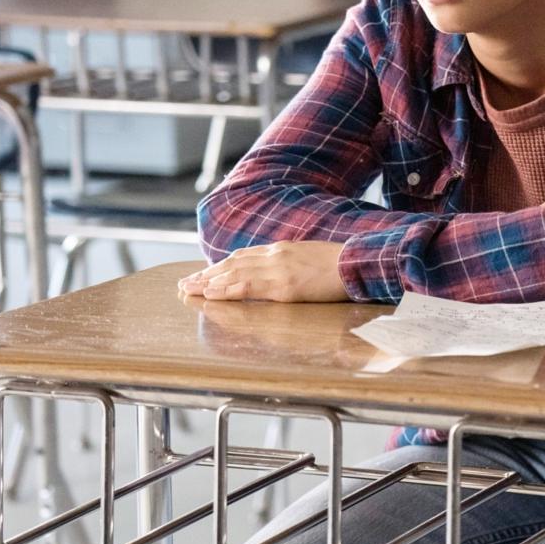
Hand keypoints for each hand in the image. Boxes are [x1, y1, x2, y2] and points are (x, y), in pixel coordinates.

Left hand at [177, 240, 347, 302]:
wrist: (359, 263)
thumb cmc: (341, 264)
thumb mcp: (310, 257)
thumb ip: (291, 262)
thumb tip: (280, 272)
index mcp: (282, 249)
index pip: (243, 256)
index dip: (221, 265)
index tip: (205, 273)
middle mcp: (275, 256)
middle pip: (232, 263)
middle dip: (207, 274)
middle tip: (185, 283)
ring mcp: (278, 270)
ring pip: (233, 274)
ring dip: (208, 283)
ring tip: (188, 290)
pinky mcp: (284, 287)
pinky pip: (248, 287)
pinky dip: (226, 290)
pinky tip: (210, 294)